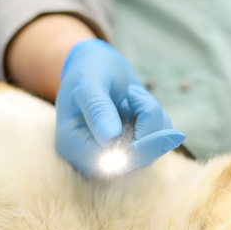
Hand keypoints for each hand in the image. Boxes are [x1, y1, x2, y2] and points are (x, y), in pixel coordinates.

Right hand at [55, 39, 184, 176]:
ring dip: (150, 116)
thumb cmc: (86, 73)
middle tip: (134, 91)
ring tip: (131, 94)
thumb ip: (97, 108)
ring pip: (152, 150)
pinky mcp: (133, 150)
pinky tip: (137, 103)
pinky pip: (158, 141)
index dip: (138, 144)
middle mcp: (92, 159)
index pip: (111, 161)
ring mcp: (115, 157)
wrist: (96, 68)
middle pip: (136, 160)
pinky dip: (155, 118)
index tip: (151, 113)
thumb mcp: (88, 83)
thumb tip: (109, 139)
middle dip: (146, 122)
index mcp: (72, 146)